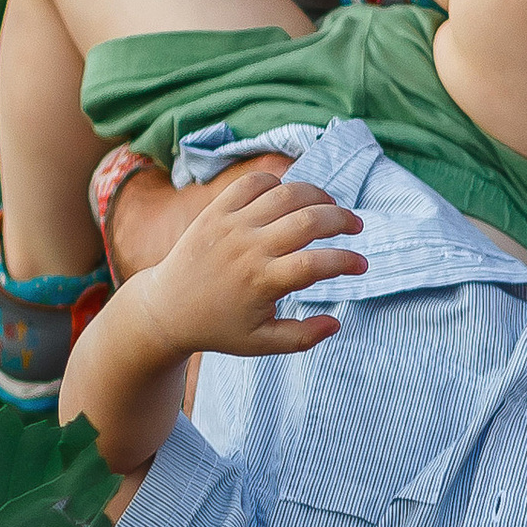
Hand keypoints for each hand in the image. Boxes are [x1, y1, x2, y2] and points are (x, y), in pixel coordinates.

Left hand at [128, 159, 362, 362]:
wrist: (165, 308)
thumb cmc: (218, 328)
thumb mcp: (260, 344)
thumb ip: (302, 337)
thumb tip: (337, 322)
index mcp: (260, 283)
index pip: (316, 264)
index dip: (346, 261)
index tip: (361, 265)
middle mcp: (247, 249)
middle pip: (308, 220)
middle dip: (342, 219)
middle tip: (355, 227)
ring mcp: (230, 225)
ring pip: (286, 194)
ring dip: (317, 196)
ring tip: (329, 208)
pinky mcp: (215, 211)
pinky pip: (253, 183)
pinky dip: (278, 182)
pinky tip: (290, 198)